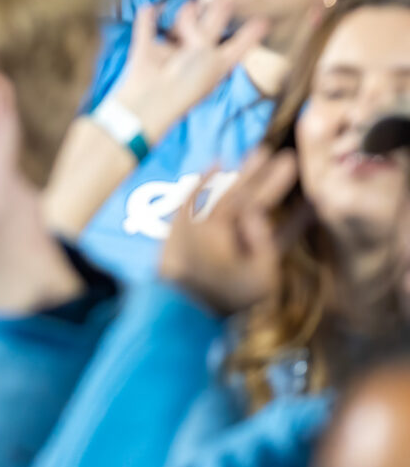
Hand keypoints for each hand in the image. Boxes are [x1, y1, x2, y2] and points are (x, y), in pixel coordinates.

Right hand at [108, 0, 269, 142]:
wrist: (151, 103)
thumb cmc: (187, 86)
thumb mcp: (210, 56)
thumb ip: (209, 28)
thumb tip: (200, 5)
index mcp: (217, 65)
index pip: (238, 47)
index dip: (250, 35)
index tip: (265, 21)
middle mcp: (196, 58)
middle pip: (208, 33)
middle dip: (216, 16)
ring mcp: (171, 55)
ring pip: (179, 30)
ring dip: (184, 15)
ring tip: (190, 2)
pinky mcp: (146, 50)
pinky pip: (147, 30)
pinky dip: (148, 18)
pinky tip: (152, 6)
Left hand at [158, 147, 296, 318]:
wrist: (181, 315)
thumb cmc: (229, 301)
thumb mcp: (261, 279)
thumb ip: (263, 242)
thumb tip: (257, 211)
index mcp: (224, 230)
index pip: (253, 198)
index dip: (272, 180)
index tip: (290, 161)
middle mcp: (202, 220)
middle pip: (232, 190)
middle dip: (255, 172)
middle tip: (272, 151)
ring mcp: (187, 224)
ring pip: (214, 192)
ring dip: (233, 175)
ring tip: (250, 158)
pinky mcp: (176, 231)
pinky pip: (191, 199)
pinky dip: (202, 183)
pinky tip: (213, 167)